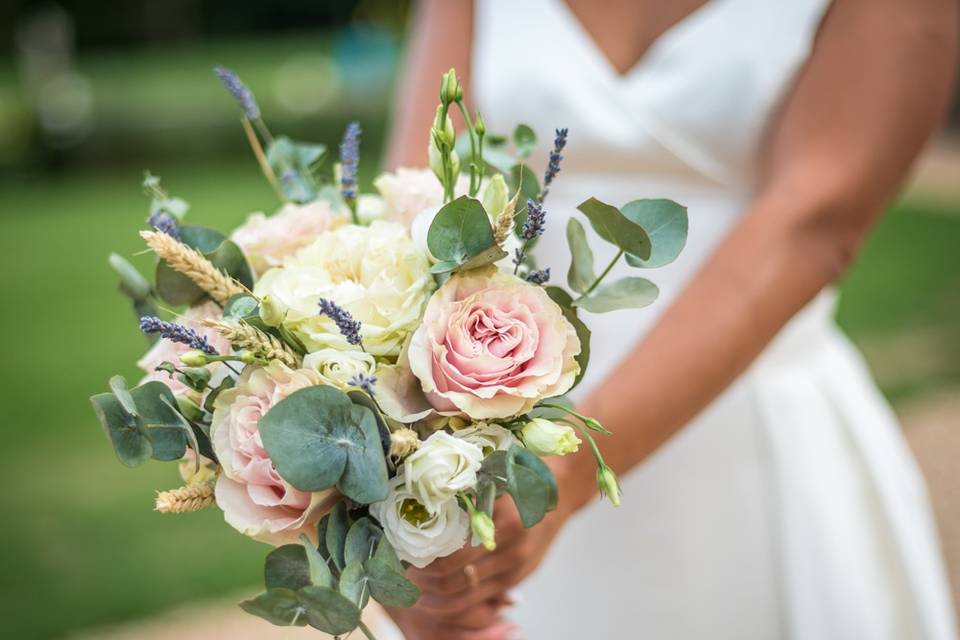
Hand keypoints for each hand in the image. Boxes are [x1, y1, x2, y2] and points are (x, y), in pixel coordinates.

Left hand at [395, 492, 572, 638]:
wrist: (558, 492)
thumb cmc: (514, 480)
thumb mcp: (491, 477)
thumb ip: (462, 491)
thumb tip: (416, 500)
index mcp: (499, 513)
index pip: (450, 547)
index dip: (422, 555)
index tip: (402, 551)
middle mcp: (510, 541)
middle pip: (453, 576)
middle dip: (423, 579)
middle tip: (402, 571)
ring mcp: (514, 564)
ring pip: (464, 595)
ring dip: (434, 596)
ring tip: (414, 586)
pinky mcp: (515, 579)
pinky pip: (478, 602)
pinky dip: (454, 603)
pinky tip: (437, 594)